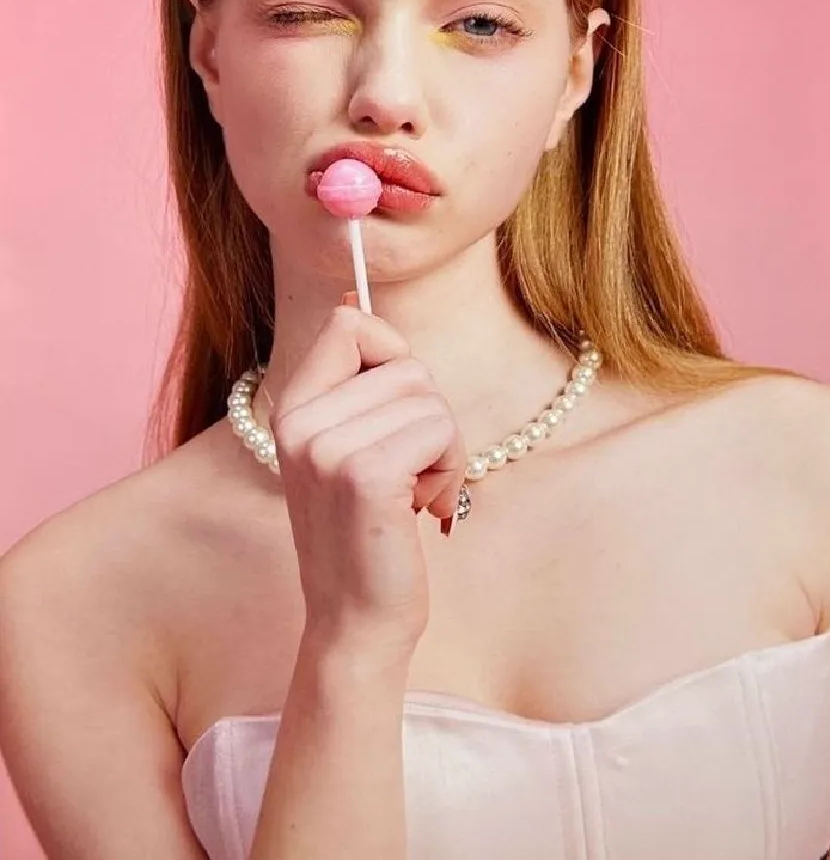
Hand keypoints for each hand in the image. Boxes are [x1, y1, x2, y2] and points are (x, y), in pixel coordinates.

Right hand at [268, 297, 465, 658]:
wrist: (356, 621)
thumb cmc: (366, 532)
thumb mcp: (345, 446)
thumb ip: (355, 379)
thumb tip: (352, 297)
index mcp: (291, 408)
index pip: (349, 323)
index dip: (393, 354)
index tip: (398, 407)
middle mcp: (299, 422)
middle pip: (405, 362)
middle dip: (429, 415)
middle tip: (413, 470)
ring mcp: (327, 448)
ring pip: (428, 396)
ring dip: (444, 447)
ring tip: (417, 492)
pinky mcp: (365, 475)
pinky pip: (438, 428)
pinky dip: (449, 466)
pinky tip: (425, 506)